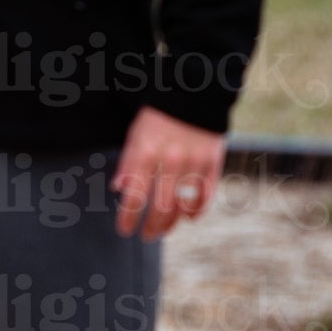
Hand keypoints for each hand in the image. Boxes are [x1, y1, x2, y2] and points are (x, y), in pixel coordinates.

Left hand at [112, 106, 225, 240]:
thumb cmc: (157, 118)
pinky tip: (188, 217)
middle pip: (160, 207)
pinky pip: (206, 195)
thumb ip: (128, 163)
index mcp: (146, 153)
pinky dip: (197, 210)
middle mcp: (171, 160)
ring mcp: (194, 162)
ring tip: (163, 230)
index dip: (128, 218)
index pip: (134, 196)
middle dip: (151, 227)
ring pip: (183, 205)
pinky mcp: (213, 162)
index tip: (124, 230)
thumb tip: (118, 189)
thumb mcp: (135, 135)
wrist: (193, 95)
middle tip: (146, 236)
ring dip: (172, 223)